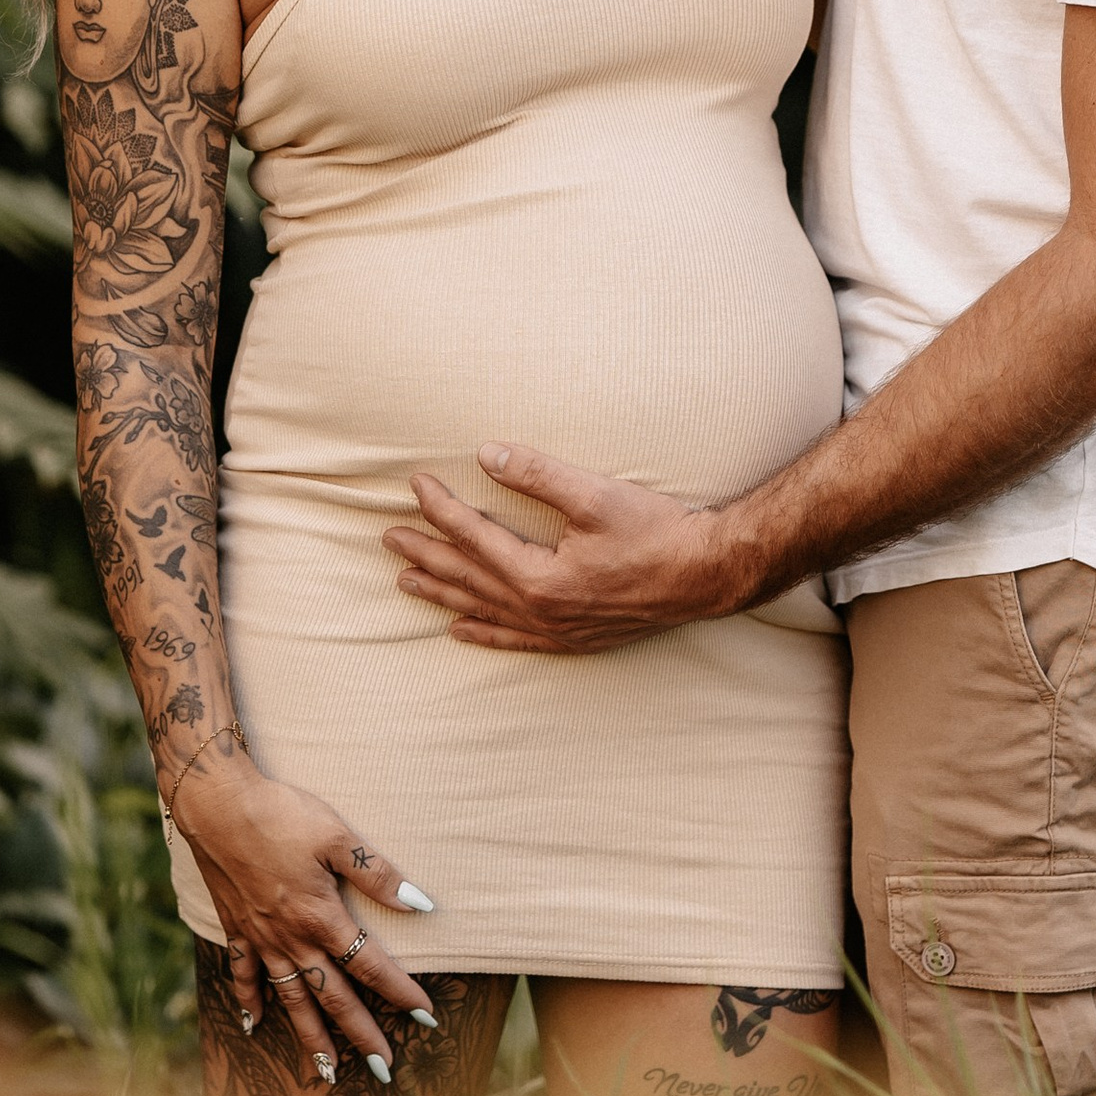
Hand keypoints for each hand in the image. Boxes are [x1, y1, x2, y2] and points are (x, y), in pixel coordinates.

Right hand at [170, 760, 436, 1085]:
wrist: (217, 805)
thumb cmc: (281, 814)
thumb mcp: (337, 837)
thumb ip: (378, 875)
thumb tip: (420, 904)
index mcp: (321, 917)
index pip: (371, 965)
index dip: (401, 992)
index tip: (426, 1016)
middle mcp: (292, 938)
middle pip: (333, 996)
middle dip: (362, 1034)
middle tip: (385, 1069)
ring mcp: (261, 939)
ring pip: (290, 999)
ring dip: (310, 1036)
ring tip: (326, 1071)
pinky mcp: (235, 928)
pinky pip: (242, 975)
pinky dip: (248, 1001)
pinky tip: (253, 1025)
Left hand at [383, 444, 739, 652]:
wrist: (707, 575)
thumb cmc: (657, 532)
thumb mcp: (596, 494)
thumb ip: (538, 474)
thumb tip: (488, 453)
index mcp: (538, 577)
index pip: (474, 536)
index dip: (440, 509)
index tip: (416, 484)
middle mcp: (540, 612)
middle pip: (468, 577)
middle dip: (426, 554)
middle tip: (388, 538)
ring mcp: (556, 630)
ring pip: (484, 611)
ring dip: (443, 593)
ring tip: (406, 582)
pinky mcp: (574, 639)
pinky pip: (515, 641)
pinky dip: (484, 634)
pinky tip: (461, 631)